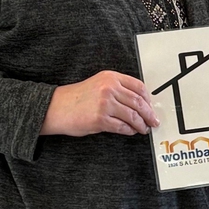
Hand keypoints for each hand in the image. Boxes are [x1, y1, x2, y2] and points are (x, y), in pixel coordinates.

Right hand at [40, 71, 159, 136]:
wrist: (55, 107)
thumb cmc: (77, 98)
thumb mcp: (99, 84)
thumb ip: (118, 89)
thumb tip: (139, 102)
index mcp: (111, 77)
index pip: (139, 86)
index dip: (148, 99)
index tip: (151, 107)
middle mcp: (109, 88)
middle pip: (138, 102)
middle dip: (149, 114)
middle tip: (153, 121)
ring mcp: (105, 104)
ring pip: (132, 115)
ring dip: (141, 124)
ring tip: (144, 128)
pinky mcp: (100, 119)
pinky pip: (122, 127)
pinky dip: (129, 130)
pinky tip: (131, 131)